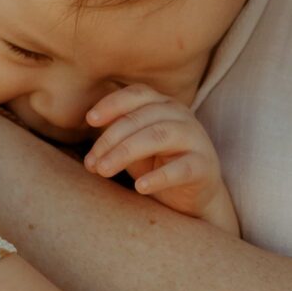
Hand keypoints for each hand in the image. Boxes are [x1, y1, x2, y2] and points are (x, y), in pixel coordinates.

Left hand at [83, 86, 239, 231]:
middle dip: (111, 139)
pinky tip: (140, 186)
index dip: (112, 104)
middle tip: (91, 163)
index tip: (89, 120)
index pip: (137, 94)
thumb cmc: (159, 164)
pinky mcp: (203, 166)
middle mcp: (181, 115)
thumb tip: (88, 124)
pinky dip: (159, 176)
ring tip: (104, 171)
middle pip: (141, 118)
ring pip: (158, 136)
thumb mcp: (135, 145)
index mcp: (163, 104)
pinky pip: (181, 168)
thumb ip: (117, 132)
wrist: (196, 196)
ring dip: (126, 152)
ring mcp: (195, 139)